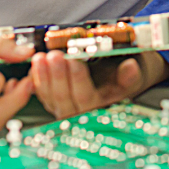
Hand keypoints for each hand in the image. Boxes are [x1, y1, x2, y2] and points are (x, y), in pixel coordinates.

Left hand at [30, 50, 157, 119]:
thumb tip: (130, 67)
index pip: (86, 97)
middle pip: (63, 98)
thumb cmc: (122, 78)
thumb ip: (130, 74)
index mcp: (100, 106)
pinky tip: (35, 65)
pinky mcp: (53, 102)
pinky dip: (36, 80)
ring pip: (49, 97)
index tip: (74, 61)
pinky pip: (41, 94)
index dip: (78, 79)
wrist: (116, 83)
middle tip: (53, 56)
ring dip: (43, 77)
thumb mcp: (132, 75)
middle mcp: (80, 112)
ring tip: (41, 57)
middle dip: (56, 76)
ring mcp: (64, 109)